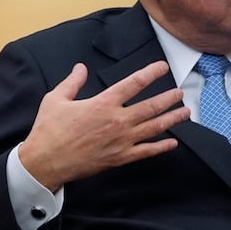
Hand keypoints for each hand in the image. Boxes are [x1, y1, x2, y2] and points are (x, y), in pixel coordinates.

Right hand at [17, 61, 187, 190]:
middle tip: (181, 93)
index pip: (133, 83)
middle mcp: (117, 121)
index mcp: (102, 104)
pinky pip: (147, 151)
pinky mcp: (120, 157)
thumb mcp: (55, 99)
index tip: (163, 67)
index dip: (151, 73)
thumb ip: (72, 82)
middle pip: (151, 106)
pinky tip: (173, 142)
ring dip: (172, 119)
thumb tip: (80, 67)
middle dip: (169, 98)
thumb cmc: (48, 130)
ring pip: (155, 127)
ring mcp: (121, 140)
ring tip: (185, 112)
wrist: (44, 162)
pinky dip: (162, 147)